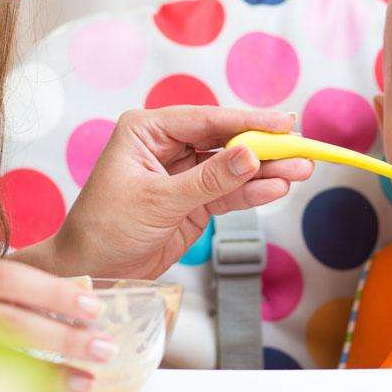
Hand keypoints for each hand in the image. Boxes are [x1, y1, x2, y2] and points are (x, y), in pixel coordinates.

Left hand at [51, 106, 312, 279]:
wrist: (90, 272)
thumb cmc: (106, 229)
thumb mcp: (158, 201)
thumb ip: (208, 179)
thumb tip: (250, 155)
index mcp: (147, 131)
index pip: (205, 119)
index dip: (247, 120)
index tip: (284, 123)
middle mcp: (166, 146)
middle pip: (224, 140)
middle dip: (263, 145)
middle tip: (300, 146)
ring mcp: (183, 174)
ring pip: (232, 167)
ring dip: (266, 171)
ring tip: (301, 170)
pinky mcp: (194, 201)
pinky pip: (229, 192)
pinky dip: (253, 192)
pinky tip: (278, 188)